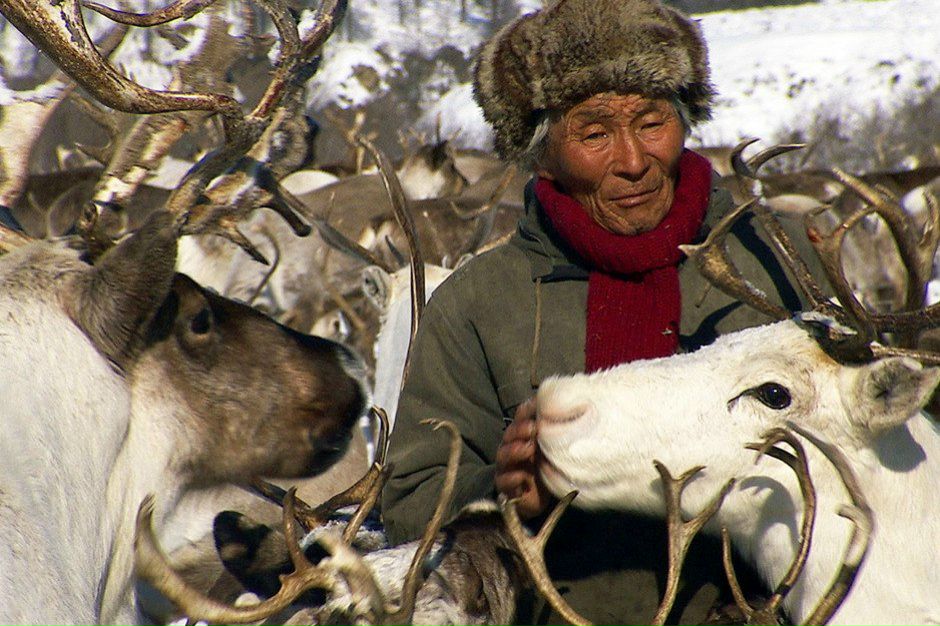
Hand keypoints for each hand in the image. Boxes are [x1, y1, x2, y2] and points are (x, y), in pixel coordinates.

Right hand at [494, 397, 552, 518]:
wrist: (534, 498)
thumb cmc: (544, 466)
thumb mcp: (552, 448)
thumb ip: (558, 433)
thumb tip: (579, 411)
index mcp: (523, 433)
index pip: (522, 416)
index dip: (528, 409)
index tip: (539, 404)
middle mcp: (511, 446)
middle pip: (511, 433)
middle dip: (521, 429)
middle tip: (534, 428)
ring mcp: (506, 465)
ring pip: (504, 454)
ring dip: (516, 450)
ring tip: (529, 449)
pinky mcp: (504, 484)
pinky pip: (504, 480)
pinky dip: (513, 478)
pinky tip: (523, 477)